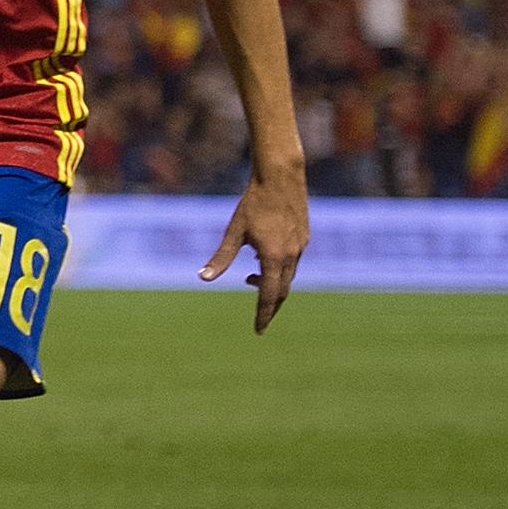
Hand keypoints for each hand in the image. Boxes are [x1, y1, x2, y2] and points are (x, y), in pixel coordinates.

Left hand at [200, 159, 308, 332]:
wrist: (280, 177)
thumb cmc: (253, 203)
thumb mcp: (234, 232)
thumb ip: (221, 257)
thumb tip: (203, 278)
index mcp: (274, 257)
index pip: (268, 296)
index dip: (262, 315)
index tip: (258, 331)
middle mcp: (292, 255)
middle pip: (282, 292)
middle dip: (269, 306)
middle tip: (259, 318)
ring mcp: (301, 247)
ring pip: (288, 277)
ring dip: (272, 285)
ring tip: (249, 278)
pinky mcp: (304, 238)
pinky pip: (293, 262)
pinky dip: (279, 269)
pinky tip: (263, 258)